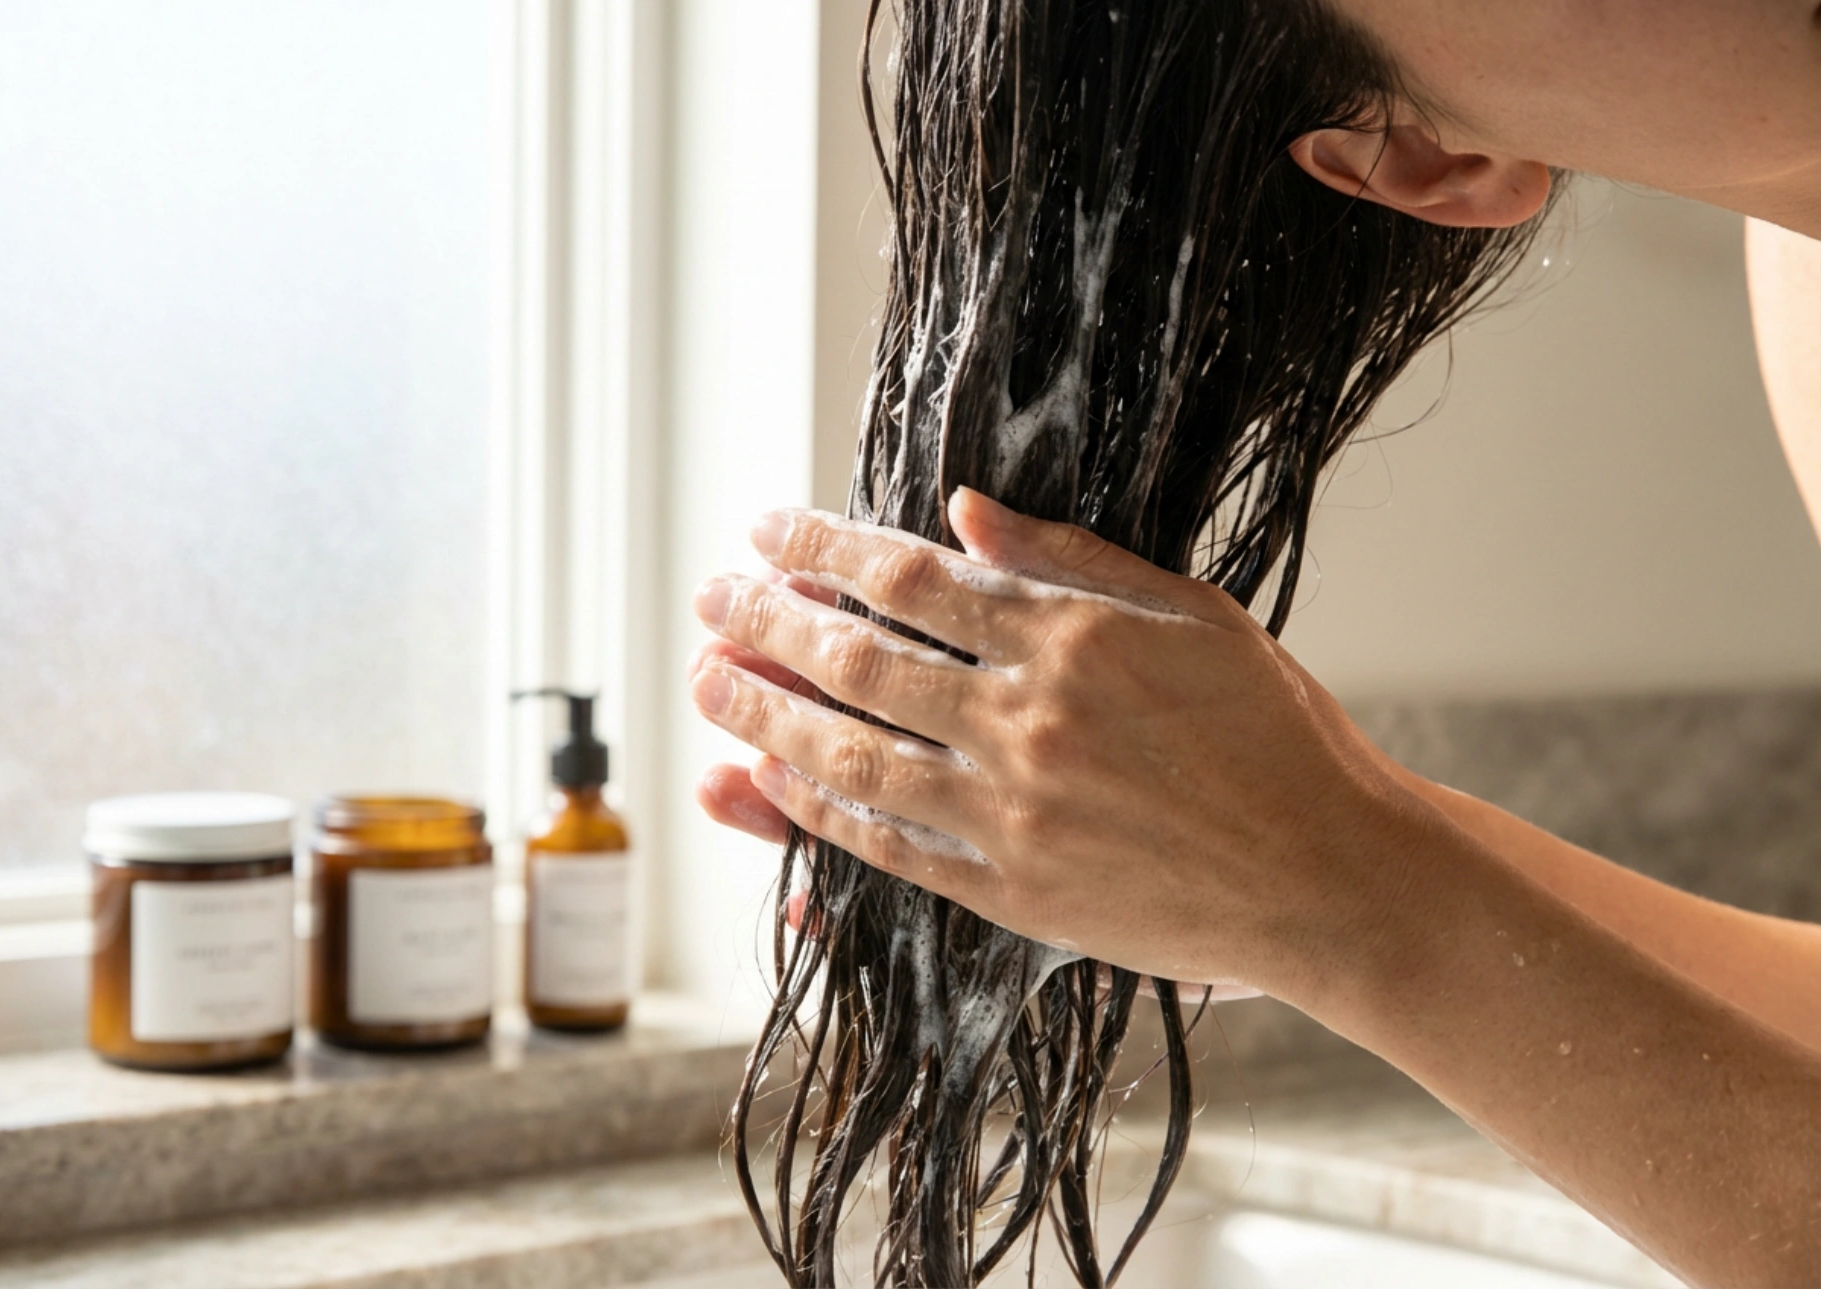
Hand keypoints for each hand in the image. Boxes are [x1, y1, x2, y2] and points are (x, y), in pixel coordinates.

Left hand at [689, 489, 1425, 1003]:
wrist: (1329, 877)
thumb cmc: (1276, 736)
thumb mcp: (1193, 612)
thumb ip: (1072, 557)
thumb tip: (962, 511)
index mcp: (1071, 637)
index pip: (907, 576)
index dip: (820, 548)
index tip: (766, 531)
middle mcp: (1026, 721)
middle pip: (855, 660)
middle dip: (765, 623)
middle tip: (709, 599)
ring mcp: (1010, 812)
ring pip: (849, 753)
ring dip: (763, 714)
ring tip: (706, 681)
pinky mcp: (1009, 889)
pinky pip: (886, 844)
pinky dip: (817, 810)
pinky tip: (768, 778)